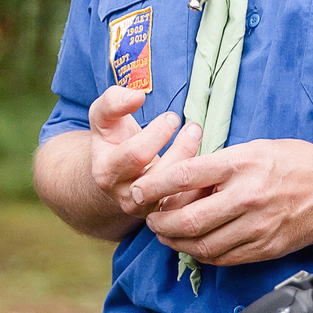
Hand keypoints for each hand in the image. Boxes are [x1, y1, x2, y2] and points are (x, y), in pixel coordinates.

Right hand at [85, 87, 203, 220]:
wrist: (114, 173)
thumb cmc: (112, 138)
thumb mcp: (102, 117)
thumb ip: (112, 101)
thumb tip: (136, 96)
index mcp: (106, 172)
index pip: (136, 154)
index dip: (157, 133)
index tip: (172, 117)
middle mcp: (125, 196)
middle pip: (160, 176)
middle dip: (181, 148)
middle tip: (194, 127)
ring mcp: (146, 209)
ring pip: (177, 193)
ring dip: (195, 166)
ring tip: (202, 142)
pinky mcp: (165, 217)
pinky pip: (189, 206)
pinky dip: (202, 186)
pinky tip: (210, 166)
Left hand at [132, 140, 312, 264]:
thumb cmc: (294, 162)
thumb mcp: (254, 148)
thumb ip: (219, 163)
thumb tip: (183, 178)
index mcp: (241, 164)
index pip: (185, 176)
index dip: (154, 186)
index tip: (137, 192)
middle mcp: (247, 196)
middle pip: (189, 219)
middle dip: (161, 223)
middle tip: (150, 221)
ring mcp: (257, 226)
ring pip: (204, 245)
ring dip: (177, 243)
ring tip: (167, 236)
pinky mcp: (266, 247)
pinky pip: (225, 258)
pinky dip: (203, 255)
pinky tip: (194, 247)